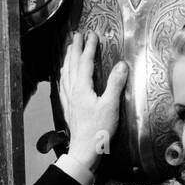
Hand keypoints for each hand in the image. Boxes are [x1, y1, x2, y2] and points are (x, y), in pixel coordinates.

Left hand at [56, 32, 126, 172]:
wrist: (84, 150)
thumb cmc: (98, 130)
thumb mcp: (111, 106)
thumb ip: (115, 84)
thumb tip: (122, 65)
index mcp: (82, 88)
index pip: (85, 62)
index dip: (89, 47)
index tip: (92, 35)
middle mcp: (73, 91)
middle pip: (72, 65)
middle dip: (75, 49)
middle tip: (76, 36)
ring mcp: (69, 100)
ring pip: (65, 74)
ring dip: (68, 60)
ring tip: (69, 50)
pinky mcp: (69, 108)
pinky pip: (63, 86)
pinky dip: (63, 76)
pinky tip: (63, 76)